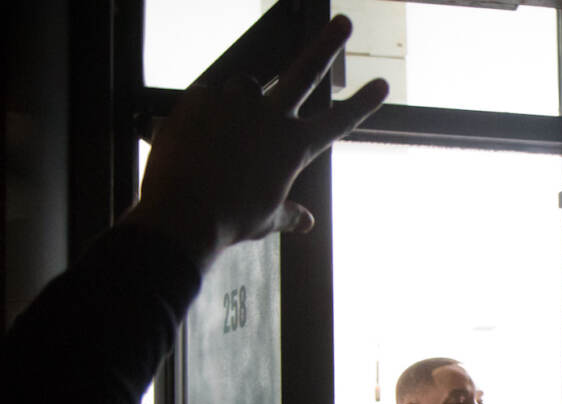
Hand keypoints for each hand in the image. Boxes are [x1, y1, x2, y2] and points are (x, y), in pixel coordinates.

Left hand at [121, 16, 388, 270]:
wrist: (180, 215)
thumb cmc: (230, 221)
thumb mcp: (267, 220)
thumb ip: (289, 214)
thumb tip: (306, 222)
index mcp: (294, 146)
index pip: (339, 120)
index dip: (363, 102)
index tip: (382, 83)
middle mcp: (269, 116)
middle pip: (306, 70)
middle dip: (329, 44)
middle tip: (344, 22)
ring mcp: (233, 103)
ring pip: (246, 84)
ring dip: (243, 99)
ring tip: (227, 128)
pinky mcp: (197, 98)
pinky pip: (206, 97)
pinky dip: (204, 112)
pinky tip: (195, 135)